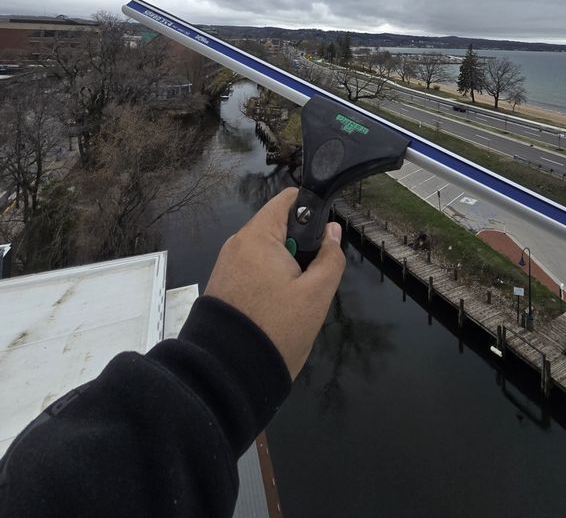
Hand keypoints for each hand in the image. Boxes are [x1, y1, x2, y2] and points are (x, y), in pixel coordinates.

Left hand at [205, 187, 344, 378]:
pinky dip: (270, 280)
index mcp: (257, 236)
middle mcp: (237, 244)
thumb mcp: (316, 294)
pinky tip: (279, 308)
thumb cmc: (276, 328)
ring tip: (297, 298)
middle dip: (301, 246)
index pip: (287, 200)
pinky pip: (254, 270)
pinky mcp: (223, 286)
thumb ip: (330, 256)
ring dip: (287, 267)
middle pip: (278, 227)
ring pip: (267, 252)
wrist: (229, 375)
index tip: (326, 236)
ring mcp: (227, 266)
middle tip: (313, 278)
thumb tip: (331, 230)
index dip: (312, 209)